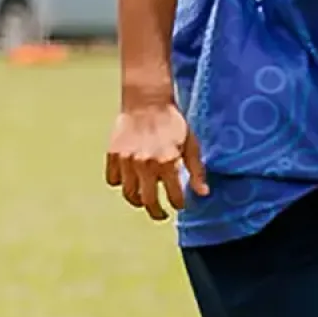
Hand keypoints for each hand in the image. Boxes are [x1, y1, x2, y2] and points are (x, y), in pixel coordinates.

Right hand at [104, 102, 208, 220]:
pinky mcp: (113, 155)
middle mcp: (145, 164)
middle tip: (162, 214)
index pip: (174, 197)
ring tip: (146, 200)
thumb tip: (203, 194)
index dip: (179, 204)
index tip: (180, 205)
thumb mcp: (191, 144)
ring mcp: (127, 160)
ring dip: (138, 201)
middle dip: (157, 213)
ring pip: (129, 194)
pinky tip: (131, 181)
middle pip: (148, 202)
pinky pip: (113, 180)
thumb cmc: (173, 123)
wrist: (147, 101)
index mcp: (167, 162)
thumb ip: (197, 171)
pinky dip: (121, 184)